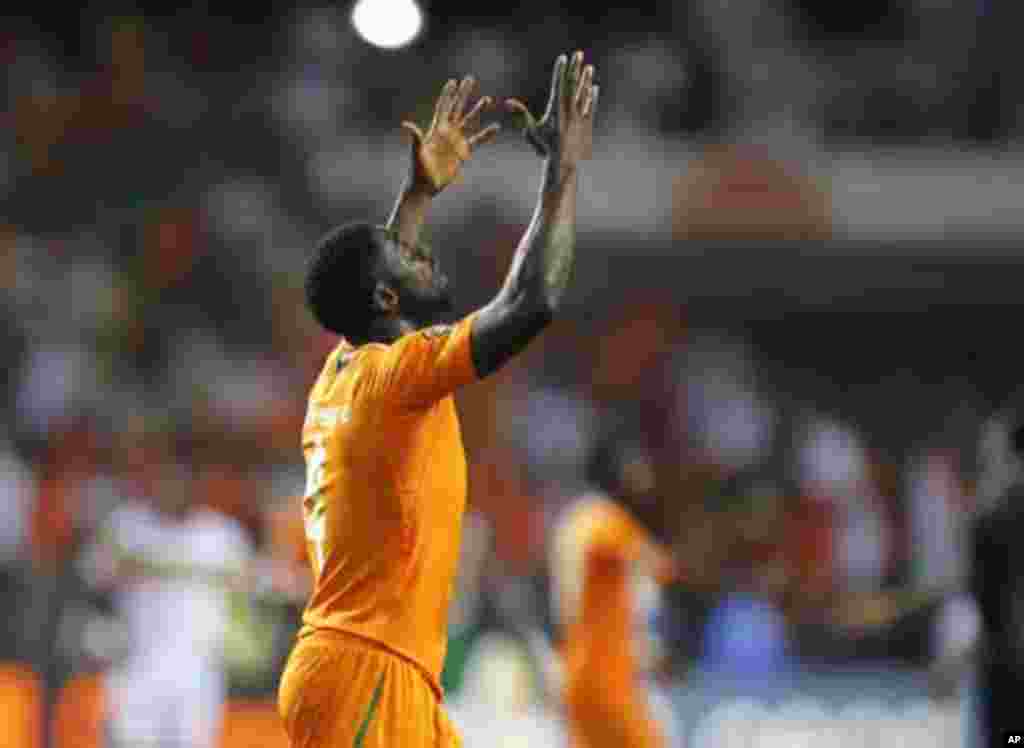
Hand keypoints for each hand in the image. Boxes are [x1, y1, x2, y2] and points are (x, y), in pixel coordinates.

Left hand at [401, 76, 499, 195]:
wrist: (424, 188)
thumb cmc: (417, 171)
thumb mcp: (416, 154)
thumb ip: (415, 139)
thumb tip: (406, 124)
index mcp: (435, 130)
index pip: (443, 108)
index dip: (447, 95)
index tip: (453, 81)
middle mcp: (445, 133)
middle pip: (456, 108)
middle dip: (463, 94)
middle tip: (470, 79)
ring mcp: (454, 142)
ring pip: (468, 122)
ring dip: (477, 110)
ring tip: (487, 99)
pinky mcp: (461, 153)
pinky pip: (476, 141)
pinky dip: (486, 135)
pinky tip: (495, 127)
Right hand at [506, 50, 597, 168]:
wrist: (565, 164)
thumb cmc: (545, 148)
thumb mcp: (532, 130)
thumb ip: (521, 114)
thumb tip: (508, 102)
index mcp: (557, 109)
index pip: (559, 84)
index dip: (561, 70)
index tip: (563, 58)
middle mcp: (570, 110)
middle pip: (573, 84)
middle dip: (575, 68)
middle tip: (578, 54)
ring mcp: (580, 117)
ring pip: (584, 94)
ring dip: (586, 79)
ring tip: (589, 67)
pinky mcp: (587, 124)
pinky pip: (590, 106)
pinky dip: (592, 97)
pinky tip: (595, 88)